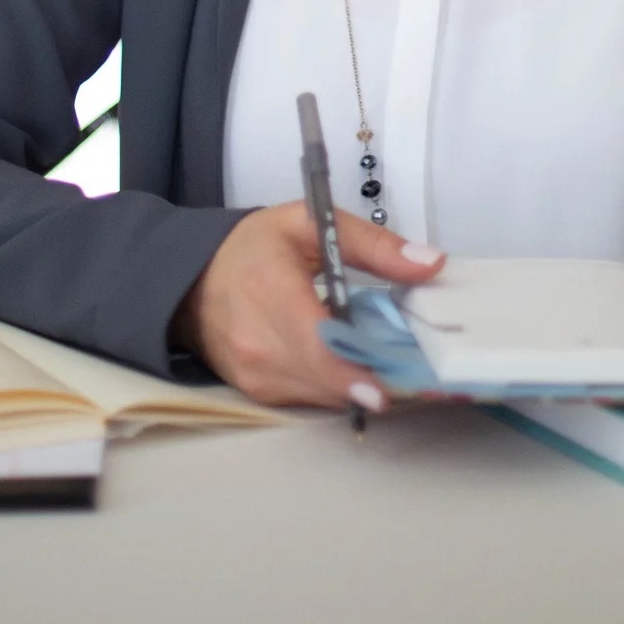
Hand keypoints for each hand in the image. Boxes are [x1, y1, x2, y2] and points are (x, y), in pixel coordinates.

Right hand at [177, 202, 444, 409]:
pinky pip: (306, 399)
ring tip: (385, 365)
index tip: (384, 390)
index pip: (315, 343)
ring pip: (320, 395)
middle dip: (369, 379)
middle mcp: (257, 343)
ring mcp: (253, 374)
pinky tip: (350, 369)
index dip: (351, 372)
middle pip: (323, 377)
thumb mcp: (311, 223)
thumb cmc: (255, 247)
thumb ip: (374, 244)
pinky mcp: (256, 392)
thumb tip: (431, 264)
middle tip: (410, 371)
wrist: (191, 279)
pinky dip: (332, 387)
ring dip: (354, 386)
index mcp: (271, 291)